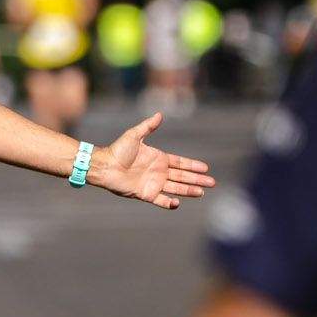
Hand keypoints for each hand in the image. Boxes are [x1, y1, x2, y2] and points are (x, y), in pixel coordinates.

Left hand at [94, 112, 215, 209]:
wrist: (104, 165)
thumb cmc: (118, 150)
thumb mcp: (134, 136)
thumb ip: (147, 126)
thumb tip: (159, 114)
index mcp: (158, 159)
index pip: (180, 163)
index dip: (193, 166)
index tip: (206, 168)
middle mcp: (158, 172)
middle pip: (182, 177)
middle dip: (197, 180)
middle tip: (212, 183)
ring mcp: (153, 184)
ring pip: (176, 188)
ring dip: (188, 191)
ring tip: (201, 192)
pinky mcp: (146, 194)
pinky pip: (160, 200)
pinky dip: (169, 203)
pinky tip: (178, 203)